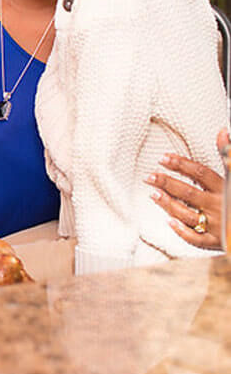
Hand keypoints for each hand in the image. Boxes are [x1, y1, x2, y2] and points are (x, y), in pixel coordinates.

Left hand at [145, 129, 227, 249]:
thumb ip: (228, 155)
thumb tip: (223, 131)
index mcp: (226, 189)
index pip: (200, 173)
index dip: (181, 164)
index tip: (164, 158)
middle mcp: (219, 206)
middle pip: (189, 193)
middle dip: (167, 183)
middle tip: (150, 176)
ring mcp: (217, 225)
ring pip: (187, 214)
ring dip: (168, 204)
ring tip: (153, 194)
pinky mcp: (216, 242)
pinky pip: (196, 239)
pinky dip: (182, 231)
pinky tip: (169, 222)